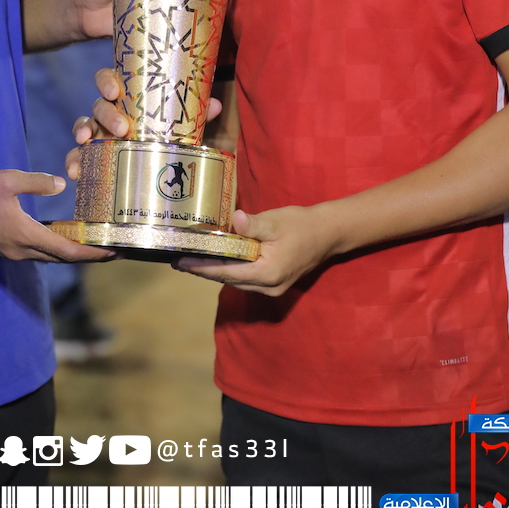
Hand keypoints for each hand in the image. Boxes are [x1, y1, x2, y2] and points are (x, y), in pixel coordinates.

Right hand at [0, 168, 114, 263]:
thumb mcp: (8, 180)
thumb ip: (37, 182)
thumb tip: (61, 184)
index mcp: (24, 235)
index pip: (67, 251)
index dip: (92, 253)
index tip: (113, 253)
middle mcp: (19, 249)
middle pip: (60, 258)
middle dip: (87, 256)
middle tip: (110, 251)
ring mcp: (9, 250)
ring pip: (46, 257)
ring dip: (69, 253)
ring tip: (90, 244)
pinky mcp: (2, 246)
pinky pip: (34, 252)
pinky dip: (52, 248)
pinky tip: (58, 236)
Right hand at [64, 67, 222, 179]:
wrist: (159, 170)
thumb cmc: (165, 135)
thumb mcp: (180, 125)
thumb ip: (195, 115)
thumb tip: (214, 105)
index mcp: (127, 99)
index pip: (109, 80)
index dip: (107, 81)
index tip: (115, 91)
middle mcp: (109, 113)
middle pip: (99, 105)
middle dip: (106, 114)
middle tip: (121, 128)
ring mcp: (98, 135)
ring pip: (83, 126)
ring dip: (83, 131)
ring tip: (86, 142)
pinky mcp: (92, 158)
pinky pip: (77, 156)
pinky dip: (74, 162)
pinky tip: (76, 173)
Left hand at [174, 203, 339, 296]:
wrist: (328, 234)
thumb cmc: (302, 225)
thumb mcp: (276, 221)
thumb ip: (254, 224)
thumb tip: (236, 219)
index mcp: (266, 273)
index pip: (225, 272)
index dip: (201, 268)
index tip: (180, 263)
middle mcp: (268, 286)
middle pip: (228, 279)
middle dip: (204, 270)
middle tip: (180, 260)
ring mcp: (273, 287)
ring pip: (237, 280)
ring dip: (217, 270)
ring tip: (194, 260)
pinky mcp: (275, 282)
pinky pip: (246, 278)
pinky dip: (231, 269)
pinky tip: (220, 259)